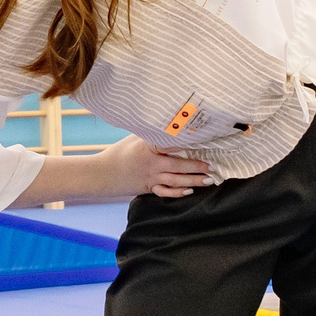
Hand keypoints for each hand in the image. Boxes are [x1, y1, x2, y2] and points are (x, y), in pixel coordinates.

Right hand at [96, 134, 213, 199]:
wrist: (102, 174)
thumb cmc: (119, 152)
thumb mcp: (134, 138)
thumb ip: (151, 133)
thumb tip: (168, 123)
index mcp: (148, 146)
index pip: (170, 143)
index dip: (187, 142)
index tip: (203, 141)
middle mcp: (151, 162)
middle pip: (178, 165)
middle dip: (197, 166)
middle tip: (212, 166)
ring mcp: (150, 176)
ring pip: (175, 180)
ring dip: (193, 180)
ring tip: (208, 180)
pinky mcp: (148, 187)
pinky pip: (165, 191)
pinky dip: (178, 193)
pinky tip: (189, 191)